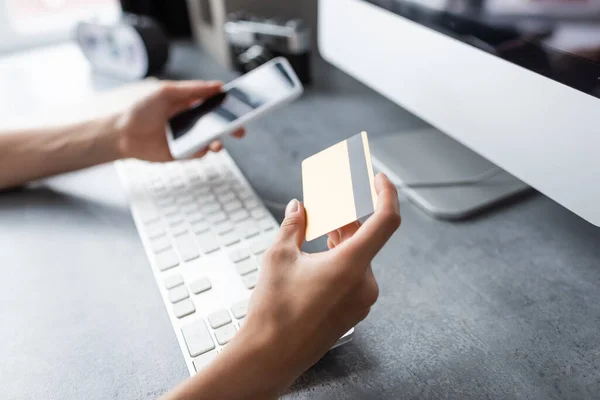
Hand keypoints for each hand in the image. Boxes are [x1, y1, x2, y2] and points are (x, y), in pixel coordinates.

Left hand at [115, 80, 244, 161]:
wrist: (123, 135)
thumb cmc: (141, 110)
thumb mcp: (166, 92)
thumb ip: (192, 89)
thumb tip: (217, 85)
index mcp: (190, 103)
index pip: (215, 102)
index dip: (229, 103)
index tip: (241, 104)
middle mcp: (192, 120)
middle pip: (218, 123)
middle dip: (232, 126)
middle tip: (240, 128)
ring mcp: (189, 137)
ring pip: (212, 140)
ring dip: (218, 141)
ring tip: (218, 142)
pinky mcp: (184, 153)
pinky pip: (199, 153)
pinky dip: (202, 151)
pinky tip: (199, 148)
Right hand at [221, 173, 399, 397]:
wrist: (269, 356)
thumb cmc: (274, 312)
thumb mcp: (278, 257)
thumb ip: (293, 225)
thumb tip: (298, 208)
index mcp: (351, 266)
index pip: (385, 221)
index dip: (386, 194)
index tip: (379, 179)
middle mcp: (364, 284)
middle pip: (365, 238)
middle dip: (346, 220)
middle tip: (326, 207)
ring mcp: (362, 301)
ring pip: (359, 258)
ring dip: (341, 242)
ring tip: (317, 233)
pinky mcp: (354, 312)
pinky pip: (354, 277)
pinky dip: (341, 262)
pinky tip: (319, 260)